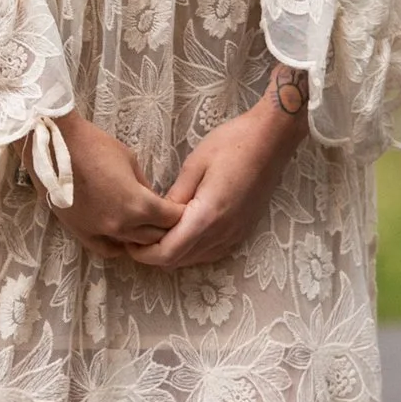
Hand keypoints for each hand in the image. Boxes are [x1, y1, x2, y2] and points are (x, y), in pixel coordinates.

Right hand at [60, 111, 180, 259]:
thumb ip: (144, 186)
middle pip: (156, 237)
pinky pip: (108, 249)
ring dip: (143, 238)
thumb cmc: (95, 146)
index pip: (172, 219)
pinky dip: (119, 245)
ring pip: (133, 246)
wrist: (54, 147)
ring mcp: (100, 232)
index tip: (183, 209)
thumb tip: (153, 200)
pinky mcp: (82, 233)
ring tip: (147, 227)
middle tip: (169, 219)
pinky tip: (123, 236)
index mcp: (138, 204)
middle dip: (166, 227)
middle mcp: (122, 225)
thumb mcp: (130, 161)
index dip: (180, 214)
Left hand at [127, 77, 307, 273]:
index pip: (168, 253)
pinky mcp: (242, 231)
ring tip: (155, 233)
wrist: (272, 139)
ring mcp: (235, 235)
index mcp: (208, 216)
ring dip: (173, 253)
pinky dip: (192, 249)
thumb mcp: (195, 164)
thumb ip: (175, 196)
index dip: (143, 254)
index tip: (128, 241)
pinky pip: (211, 253)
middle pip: (179, 261)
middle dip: (153, 255)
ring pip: (195, 260)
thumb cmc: (232, 143)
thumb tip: (156, 218)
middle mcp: (223, 233)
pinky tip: (182, 232)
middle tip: (135, 237)